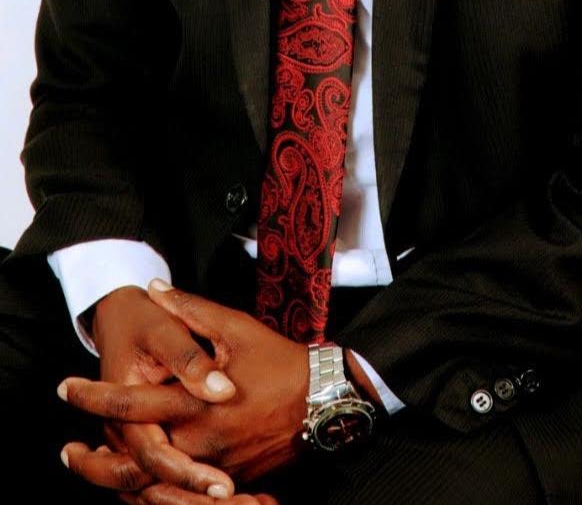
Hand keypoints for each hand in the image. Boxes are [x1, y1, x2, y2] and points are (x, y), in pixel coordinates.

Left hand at [60, 280, 310, 489]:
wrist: (325, 403)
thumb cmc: (281, 363)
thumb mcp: (236, 327)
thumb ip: (190, 310)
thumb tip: (156, 287)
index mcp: (196, 404)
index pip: (130, 406)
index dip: (92, 397)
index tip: (65, 388)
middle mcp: (199, 443)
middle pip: (132, 461)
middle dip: (93, 461)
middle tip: (66, 452)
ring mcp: (212, 467)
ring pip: (153, 485)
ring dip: (118, 479)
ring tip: (93, 466)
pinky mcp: (226, 480)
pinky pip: (180, 494)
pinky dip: (153, 489)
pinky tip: (137, 479)